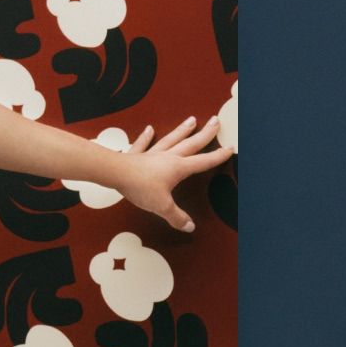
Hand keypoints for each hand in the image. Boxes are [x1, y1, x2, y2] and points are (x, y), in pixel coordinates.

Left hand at [105, 113, 231, 233]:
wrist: (116, 173)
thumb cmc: (140, 188)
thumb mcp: (162, 206)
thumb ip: (177, 217)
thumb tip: (190, 227)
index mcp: (178, 168)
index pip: (203, 162)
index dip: (218, 156)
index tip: (230, 148)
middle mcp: (168, 157)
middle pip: (190, 144)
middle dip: (205, 134)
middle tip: (215, 121)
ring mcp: (152, 154)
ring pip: (171, 139)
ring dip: (182, 130)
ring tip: (191, 120)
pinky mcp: (136, 155)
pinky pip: (143, 144)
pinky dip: (146, 137)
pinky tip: (148, 129)